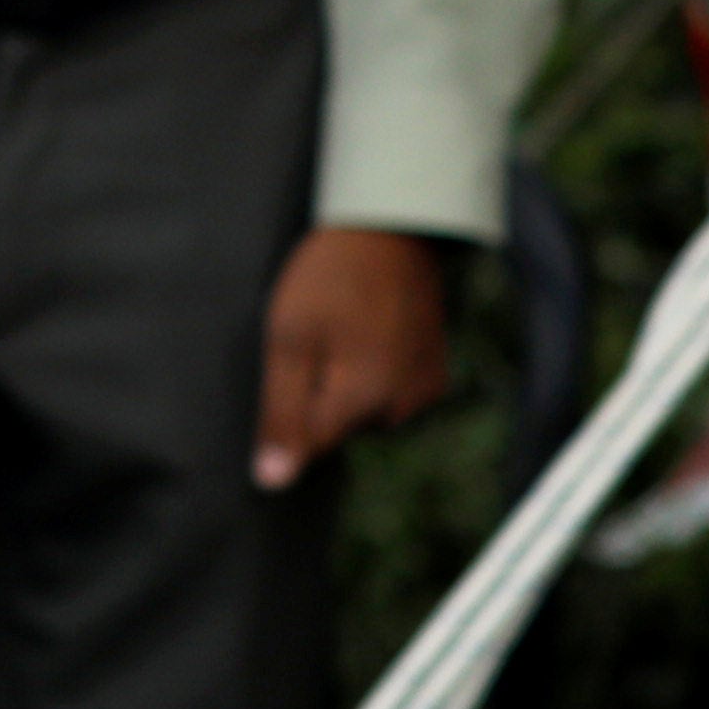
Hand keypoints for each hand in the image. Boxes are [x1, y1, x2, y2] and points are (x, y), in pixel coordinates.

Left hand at [251, 223, 450, 488]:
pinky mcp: (437, 374)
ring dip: (349, 383)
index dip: (289, 411)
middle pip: (339, 428)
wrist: (393, 226)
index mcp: (364, 401)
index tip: (291, 366)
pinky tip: (370, 331)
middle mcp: (403, 407)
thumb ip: (282, 414)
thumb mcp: (289, 340)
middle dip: (319, 394)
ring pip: (366, 411)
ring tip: (344, 329)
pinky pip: (391, 393)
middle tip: (316, 338)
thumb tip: (272, 482)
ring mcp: (425, 391)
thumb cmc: (330, 277)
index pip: (311, 445)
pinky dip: (375, 372)